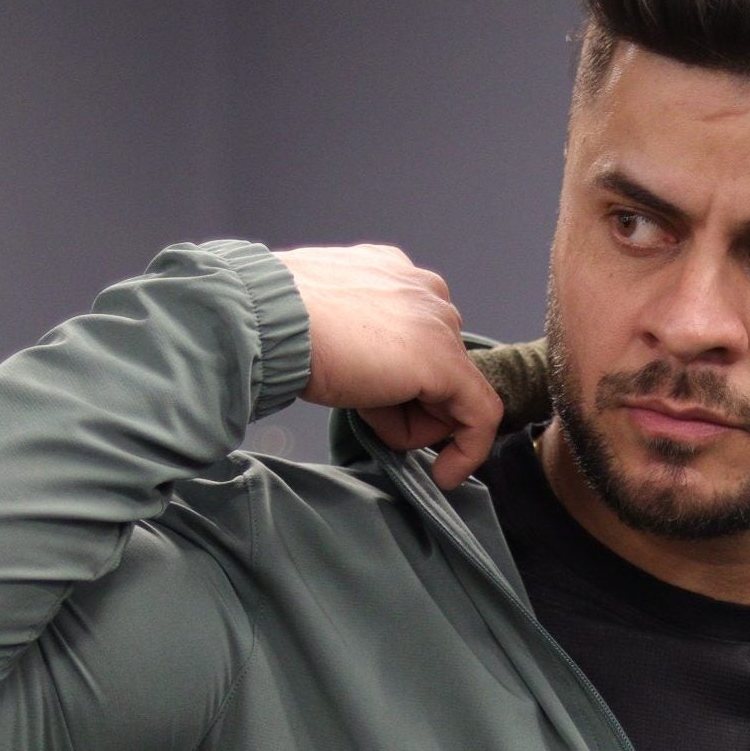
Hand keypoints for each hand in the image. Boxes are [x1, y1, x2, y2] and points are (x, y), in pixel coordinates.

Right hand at [276, 244, 501, 489]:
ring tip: (365, 407)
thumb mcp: (328, 328)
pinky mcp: (445, 362)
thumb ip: (361, 347)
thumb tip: (372, 383)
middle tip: (363, 408)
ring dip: (410, 421)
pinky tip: (445, 474)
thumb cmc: (279, 323)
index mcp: (394, 275)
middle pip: (436, 367)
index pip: (415, 340)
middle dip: (405, 403)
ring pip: (449, 392)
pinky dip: (468, 449)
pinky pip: (479, 414)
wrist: (269, 319)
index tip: (377, 409)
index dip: (399, 385)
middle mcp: (424, 289)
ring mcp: (438, 322)